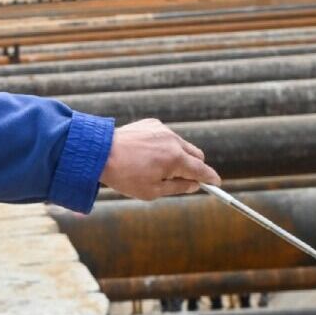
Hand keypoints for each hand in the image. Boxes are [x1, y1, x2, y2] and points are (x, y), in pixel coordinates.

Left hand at [99, 119, 219, 199]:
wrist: (99, 153)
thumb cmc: (125, 176)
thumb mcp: (152, 191)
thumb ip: (178, 188)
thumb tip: (195, 185)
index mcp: (176, 159)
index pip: (202, 170)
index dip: (211, 178)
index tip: (216, 183)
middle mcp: (173, 141)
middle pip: (197, 155)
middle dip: (194, 167)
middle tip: (183, 179)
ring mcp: (163, 130)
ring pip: (181, 144)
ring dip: (177, 156)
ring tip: (155, 167)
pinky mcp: (152, 123)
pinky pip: (166, 136)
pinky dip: (163, 145)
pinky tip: (145, 154)